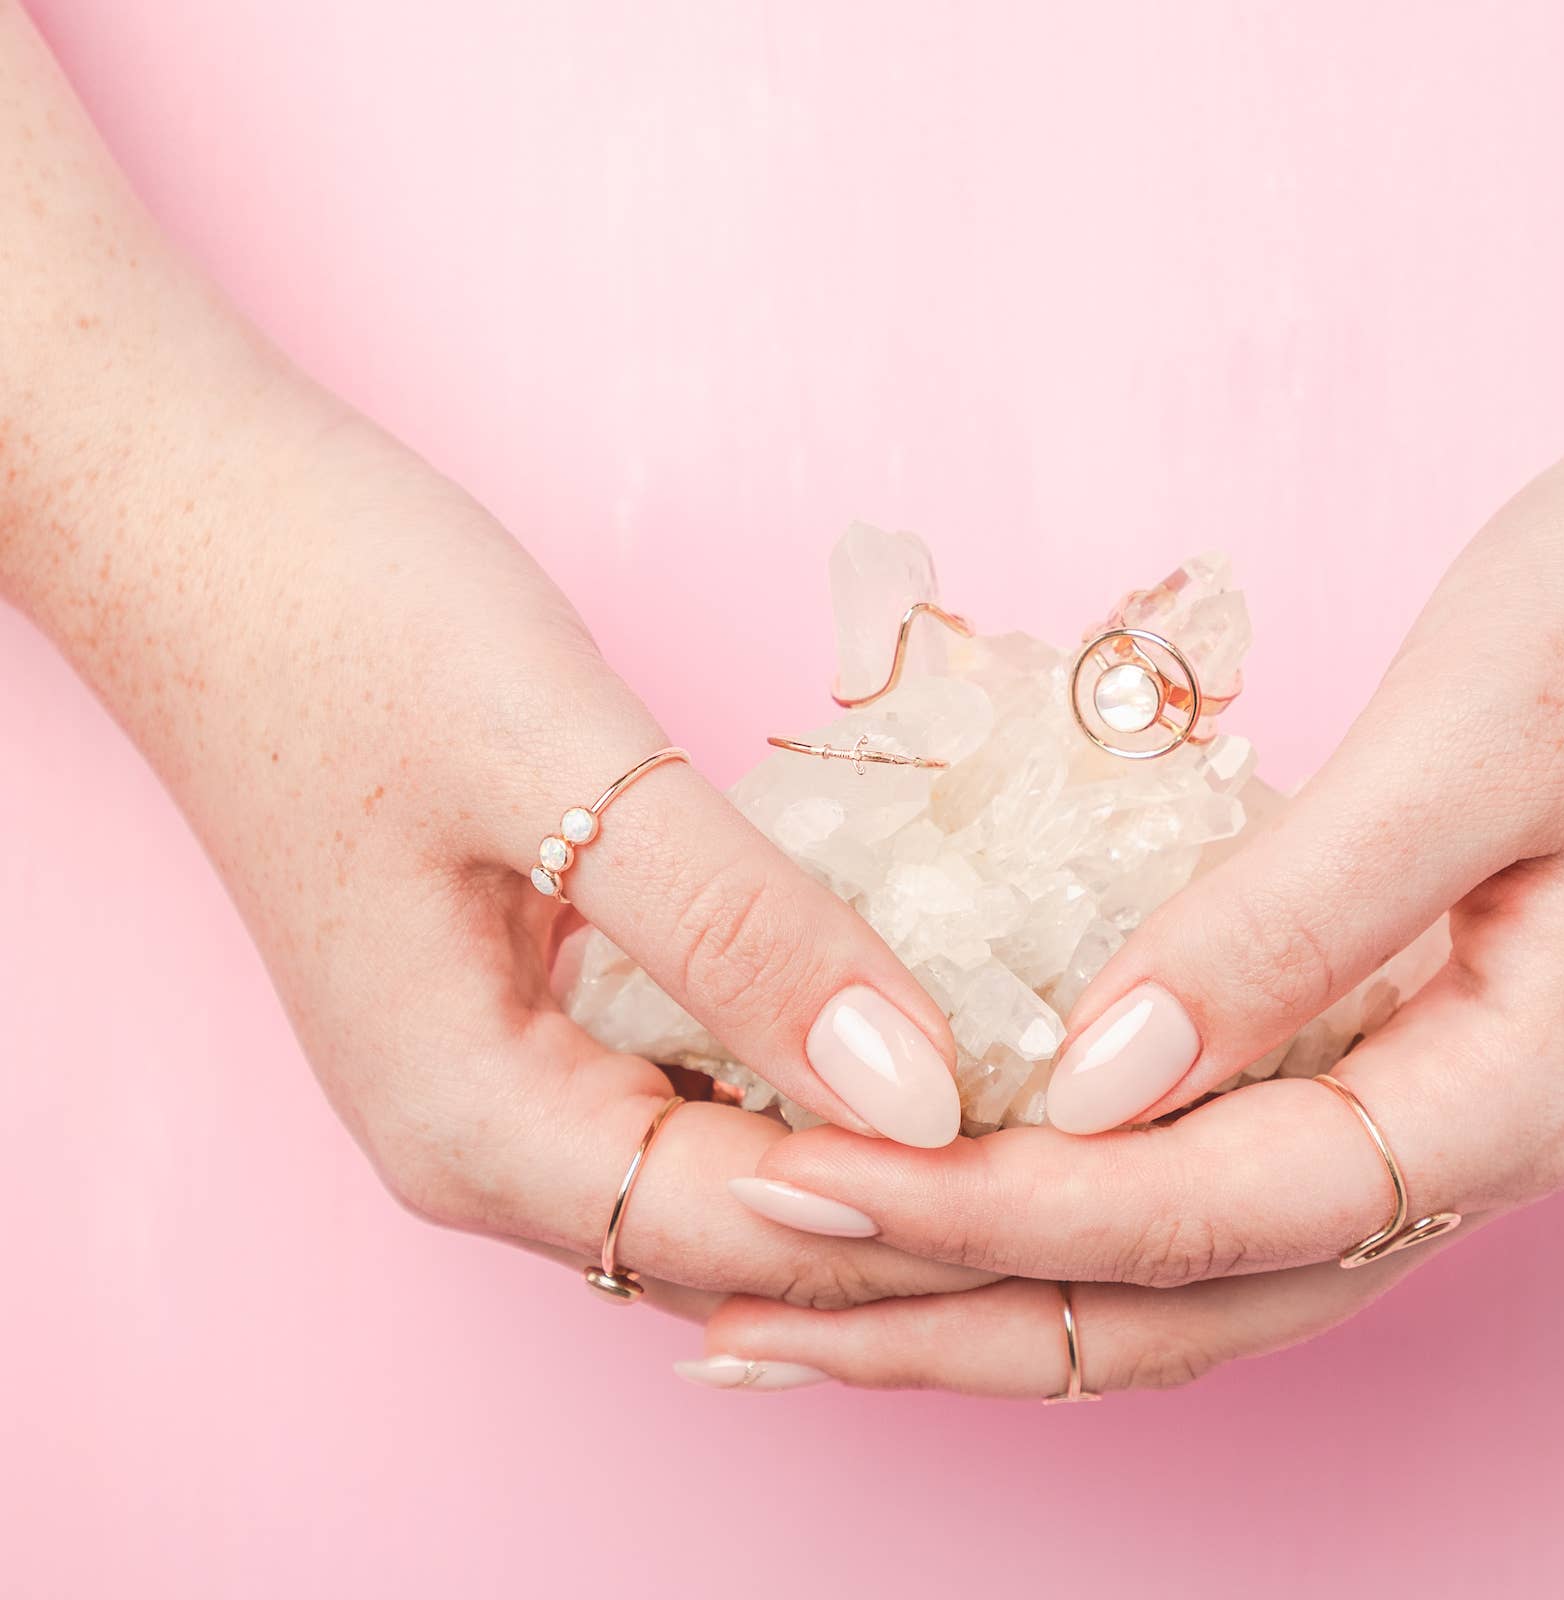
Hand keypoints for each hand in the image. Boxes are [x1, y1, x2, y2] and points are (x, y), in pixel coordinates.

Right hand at [0, 8, 982, 1324]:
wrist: (206, 529)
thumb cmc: (349, 625)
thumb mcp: (564, 776)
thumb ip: (741, 942)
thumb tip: (917, 1094)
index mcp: (477, 1127)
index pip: (756, 1234)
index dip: (934, 1211)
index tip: (1105, 1159)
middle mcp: (490, 1145)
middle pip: (756, 1232)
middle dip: (933, 1203)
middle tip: (1120, 1137)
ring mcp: (510, 1084)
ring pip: (737, 1170)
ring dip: (887, 1144)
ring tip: (1062, 1097)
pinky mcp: (539, 1010)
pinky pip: (705, 1091)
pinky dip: (821, 1071)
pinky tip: (932, 1022)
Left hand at [694, 0, 1563, 1392]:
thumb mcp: (1473, 749)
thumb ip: (1288, 927)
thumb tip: (1093, 1083)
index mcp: (1502, 1100)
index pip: (1201, 1213)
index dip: (991, 1209)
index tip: (804, 1171)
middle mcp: (1463, 1145)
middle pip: (1175, 1301)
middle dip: (954, 1305)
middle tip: (746, 1303)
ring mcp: (1427, 1103)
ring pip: (1182, 1265)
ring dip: (991, 1281)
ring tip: (807, 1290)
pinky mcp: (1385, 1038)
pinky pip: (1205, 1170)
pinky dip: (1063, 1195)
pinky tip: (952, 1176)